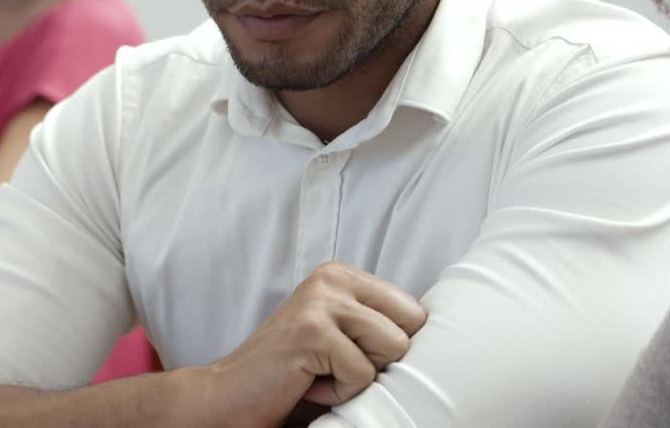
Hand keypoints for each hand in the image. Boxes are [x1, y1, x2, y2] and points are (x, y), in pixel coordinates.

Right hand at [199, 262, 426, 427]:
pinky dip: (339, 392)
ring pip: (393, 348)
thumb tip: (440, 332)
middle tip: (337, 365)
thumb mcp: (341, 335)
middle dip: (382, 358)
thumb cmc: (294, 372)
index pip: (414, 309)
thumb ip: (377, 322)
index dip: (393, 346)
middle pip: (411, 325)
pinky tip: (308, 382)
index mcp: (343, 274)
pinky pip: (362, 374)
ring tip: (322, 372)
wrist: (229, 395)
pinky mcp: (313, 331)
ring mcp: (322, 301)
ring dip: (360, 376)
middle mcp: (333, 278)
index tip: (353, 355)